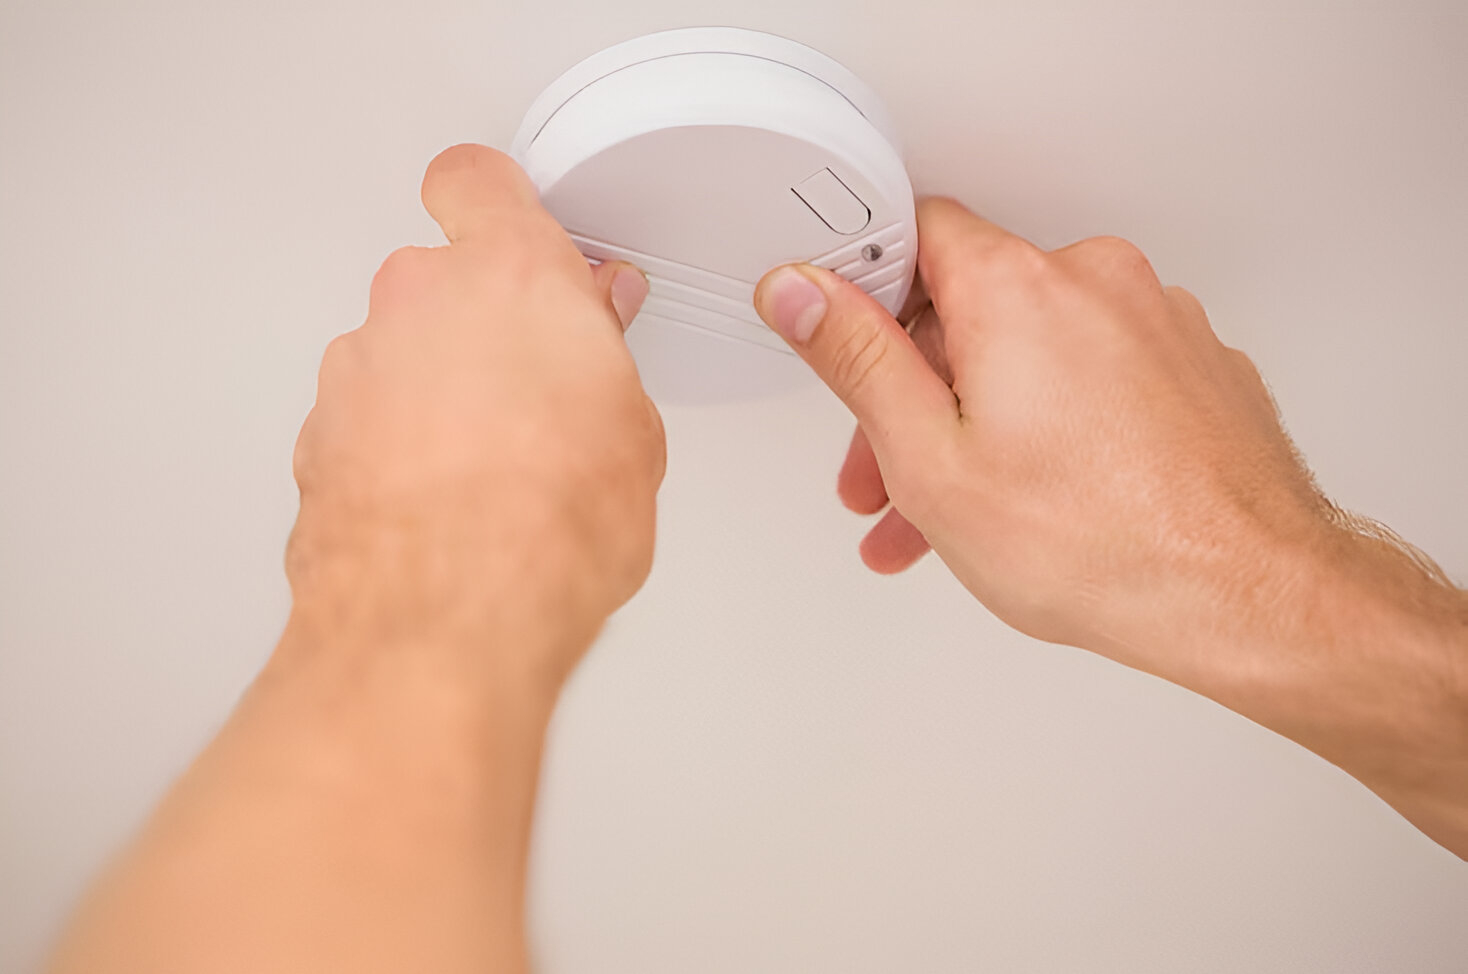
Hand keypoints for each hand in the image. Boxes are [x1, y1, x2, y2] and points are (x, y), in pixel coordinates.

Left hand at [287, 144, 664, 685]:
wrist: (444, 624)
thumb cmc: (543, 530)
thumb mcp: (632, 433)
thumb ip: (604, 358)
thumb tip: (596, 338)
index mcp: (509, 275)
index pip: (477, 180)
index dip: (495, 200)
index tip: (513, 223)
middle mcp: (417, 303)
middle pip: (442, 280)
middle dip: (483, 324)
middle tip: (535, 384)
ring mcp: (356, 371)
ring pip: (400, 354)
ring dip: (437, 391)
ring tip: (495, 467)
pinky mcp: (317, 437)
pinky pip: (367, 419)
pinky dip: (398, 446)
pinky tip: (446, 502)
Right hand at [754, 199, 1467, 855]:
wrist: (1248, 594)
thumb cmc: (1103, 542)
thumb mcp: (932, 460)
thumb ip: (857, 360)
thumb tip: (802, 293)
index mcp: (1017, 287)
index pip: (914, 231)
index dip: (863, 290)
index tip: (841, 338)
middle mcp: (1094, 281)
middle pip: (969, 309)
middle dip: (915, 394)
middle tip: (885, 474)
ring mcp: (1154, 321)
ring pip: (1030, 354)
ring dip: (977, 424)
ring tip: (947, 519)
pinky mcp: (1192, 364)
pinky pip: (1092, 376)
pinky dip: (1049, 423)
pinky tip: (1031, 499)